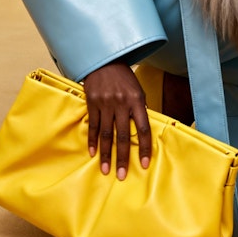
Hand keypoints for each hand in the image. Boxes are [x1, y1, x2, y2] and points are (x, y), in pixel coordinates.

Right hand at [83, 61, 150, 177]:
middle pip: (123, 135)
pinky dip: (93, 140)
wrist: (105, 61)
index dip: (145, 148)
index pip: (143, 129)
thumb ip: (140, 110)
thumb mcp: (138, 91)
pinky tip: (93, 153)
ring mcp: (106, 103)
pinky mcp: (92, 103)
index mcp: (137, 100)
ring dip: (106, 154)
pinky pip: (93, 125)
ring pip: (106, 134)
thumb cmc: (124, 79)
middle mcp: (122, 103)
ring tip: (105, 170)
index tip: (145, 164)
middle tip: (122, 175)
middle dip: (123, 157)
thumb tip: (143, 133)